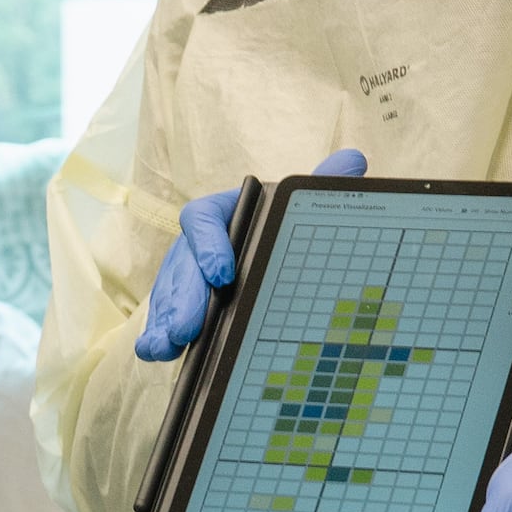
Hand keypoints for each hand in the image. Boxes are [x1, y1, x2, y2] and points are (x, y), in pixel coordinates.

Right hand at [135, 149, 366, 360]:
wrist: (272, 254)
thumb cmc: (283, 230)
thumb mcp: (302, 210)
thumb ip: (321, 187)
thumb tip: (354, 159)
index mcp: (224, 212)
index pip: (205, 219)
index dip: (209, 245)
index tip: (222, 274)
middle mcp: (197, 242)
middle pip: (182, 265)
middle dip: (184, 298)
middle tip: (188, 326)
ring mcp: (184, 274)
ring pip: (169, 293)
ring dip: (166, 320)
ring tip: (167, 345)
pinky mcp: (178, 303)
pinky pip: (163, 315)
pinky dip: (157, 333)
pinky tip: (157, 352)